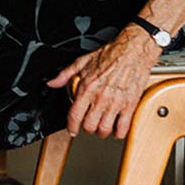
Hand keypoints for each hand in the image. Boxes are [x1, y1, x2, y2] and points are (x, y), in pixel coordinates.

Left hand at [46, 26, 161, 139]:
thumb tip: (52, 83)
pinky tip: (116, 128)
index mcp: (87, 88)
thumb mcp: (81, 62)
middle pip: (90, 126)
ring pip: (105, 130)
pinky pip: (124, 128)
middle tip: (88, 125)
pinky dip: (118, 133)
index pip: (75, 115)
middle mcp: (101, 97)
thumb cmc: (109, 55)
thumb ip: (65, 74)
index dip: (71, 126)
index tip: (72, 130)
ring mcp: (116, 103)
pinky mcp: (130, 105)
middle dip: (87, 128)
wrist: (132, 51)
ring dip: (102, 132)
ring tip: (101, 127)